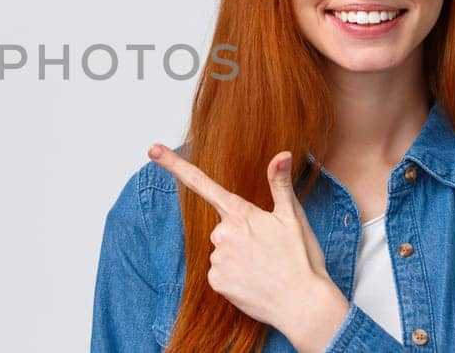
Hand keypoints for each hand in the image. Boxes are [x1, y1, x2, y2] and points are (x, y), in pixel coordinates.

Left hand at [147, 144, 349, 351]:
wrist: (302, 304)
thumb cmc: (300, 259)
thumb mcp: (293, 217)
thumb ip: (280, 183)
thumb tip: (282, 153)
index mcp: (239, 213)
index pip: (201, 183)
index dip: (174, 165)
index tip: (152, 149)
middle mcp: (222, 233)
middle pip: (223, 228)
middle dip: (240, 236)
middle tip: (267, 250)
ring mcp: (217, 258)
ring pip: (222, 252)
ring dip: (239, 257)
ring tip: (264, 268)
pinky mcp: (215, 282)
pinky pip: (220, 273)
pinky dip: (235, 277)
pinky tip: (254, 282)